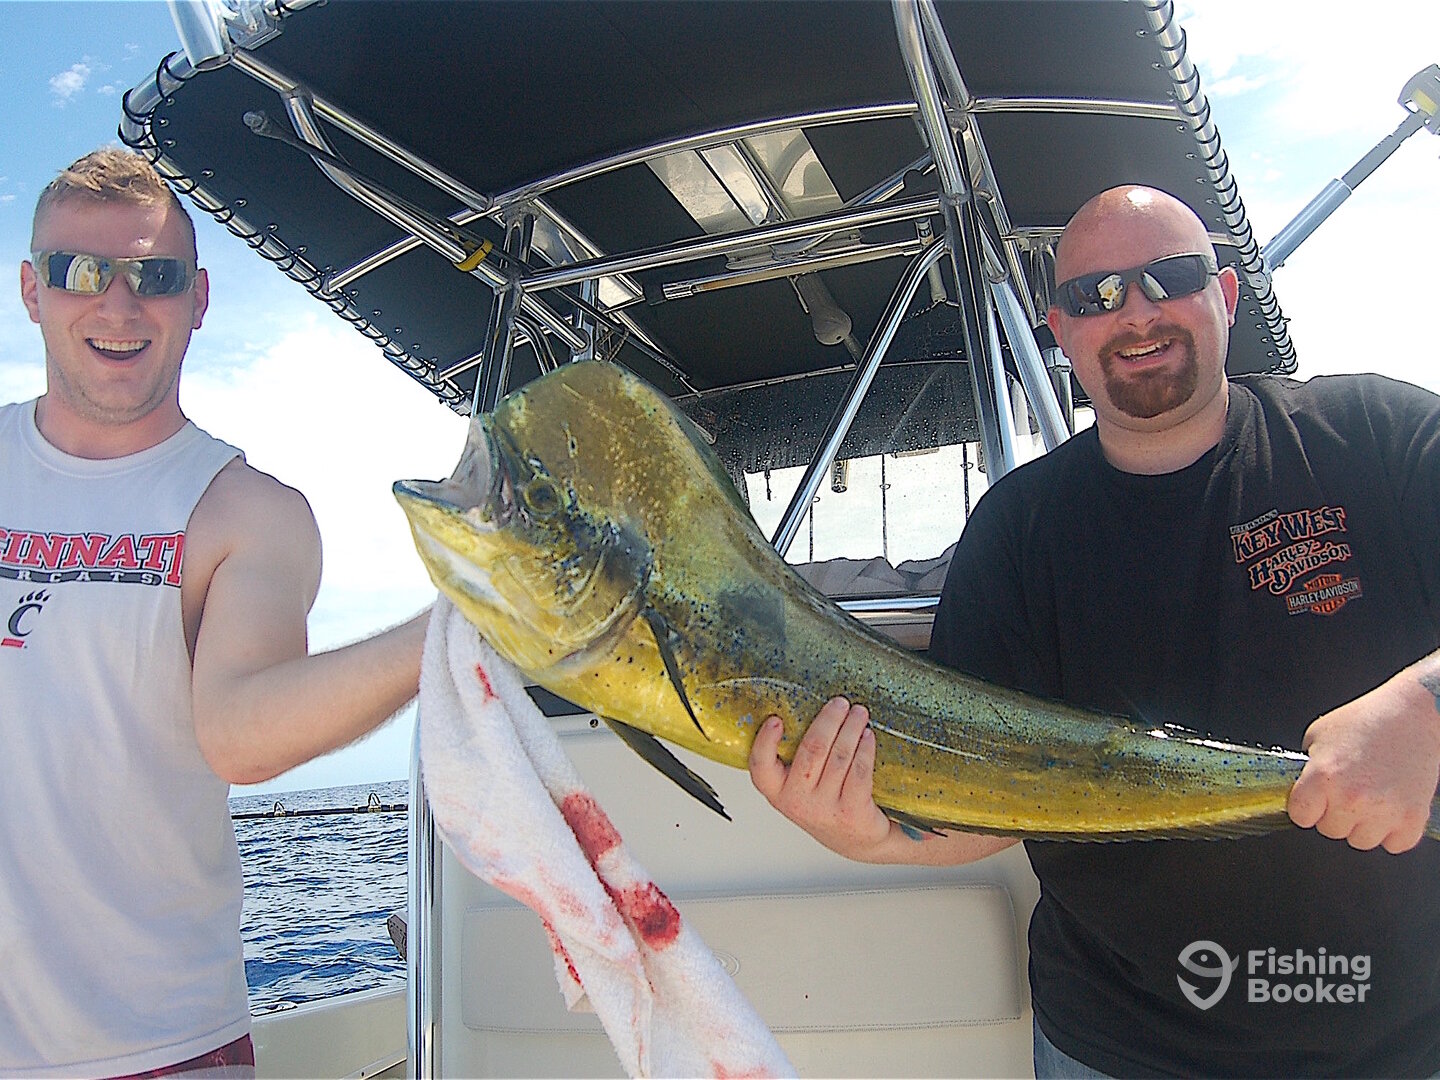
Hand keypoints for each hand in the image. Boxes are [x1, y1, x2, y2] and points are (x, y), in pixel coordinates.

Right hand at [748, 696, 892, 859]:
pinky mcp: (852, 811)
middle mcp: (798, 802)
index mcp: (778, 792)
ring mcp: (825, 808)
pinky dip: (865, 748)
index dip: (765, 742)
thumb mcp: (800, 787)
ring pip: (839, 756)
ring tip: (859, 713)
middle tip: (840, 703)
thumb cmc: (826, 804)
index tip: (775, 720)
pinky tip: (868, 736)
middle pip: (812, 750)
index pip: (761, 768)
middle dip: (829, 720)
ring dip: (851, 728)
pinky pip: (859, 771)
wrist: (856, 841)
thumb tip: (806, 709)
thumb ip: (795, 759)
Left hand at [1288, 674, 1439, 852]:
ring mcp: (1384, 811)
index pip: (1300, 816)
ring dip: (1362, 824)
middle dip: (1334, 812)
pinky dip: (1393, 831)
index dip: (1305, 806)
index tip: (1313, 799)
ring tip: (1370, 794)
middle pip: (1330, 830)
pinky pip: (1394, 844)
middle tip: (1348, 788)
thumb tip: (1300, 790)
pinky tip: (1390, 806)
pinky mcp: (1412, 819)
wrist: (1412, 714)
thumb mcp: (1318, 736)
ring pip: (1361, 841)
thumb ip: (1306, 768)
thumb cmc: (1366, 719)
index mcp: (1323, 777)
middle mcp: (1351, 798)